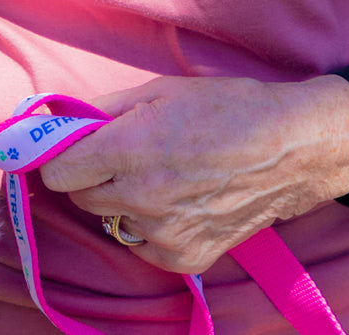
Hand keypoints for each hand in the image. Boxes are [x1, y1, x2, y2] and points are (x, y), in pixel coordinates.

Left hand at [36, 75, 348, 274]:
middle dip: (91, 176)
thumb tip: (64, 120)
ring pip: (112, 221)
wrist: (290, 149)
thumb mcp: (160, 91)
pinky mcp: (185, 258)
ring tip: (160, 176)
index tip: (71, 149)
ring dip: (122, 201)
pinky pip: (143, 244)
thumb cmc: (226, 108)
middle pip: (81, 197)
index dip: (61, 157)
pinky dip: (150, 226)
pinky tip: (178, 201)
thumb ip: (105, 109)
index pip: (58, 172)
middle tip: (121, 156)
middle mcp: (141, 196)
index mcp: (130, 148)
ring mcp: (163, 233)